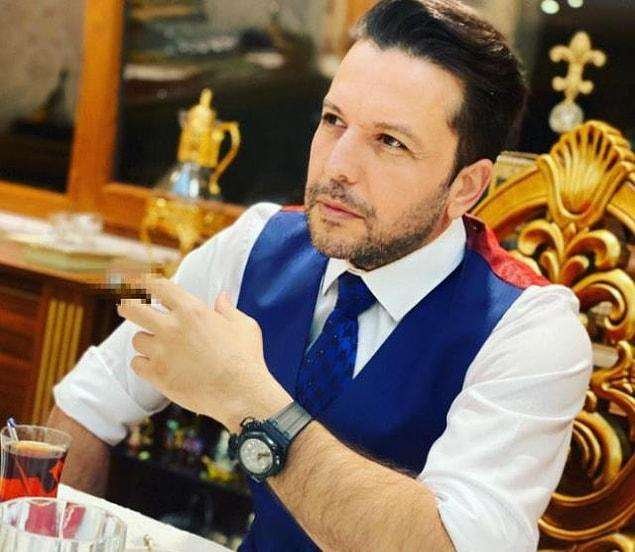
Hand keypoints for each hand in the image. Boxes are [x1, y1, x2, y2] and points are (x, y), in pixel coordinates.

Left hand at [117, 278, 289, 431]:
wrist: (242, 394)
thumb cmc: (246, 358)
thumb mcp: (244, 326)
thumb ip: (228, 309)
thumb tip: (221, 297)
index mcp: (192, 310)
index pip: (158, 286)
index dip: (147, 282)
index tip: (142, 283)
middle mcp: (172, 327)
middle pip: (131, 308)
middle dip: (127, 304)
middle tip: (126, 306)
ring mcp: (162, 352)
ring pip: (137, 339)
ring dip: (146, 341)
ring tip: (161, 348)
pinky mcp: (157, 375)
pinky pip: (137, 364)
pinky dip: (144, 364)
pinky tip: (157, 366)